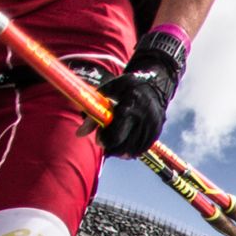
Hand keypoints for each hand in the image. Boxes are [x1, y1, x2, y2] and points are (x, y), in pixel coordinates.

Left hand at [92, 28, 186, 158]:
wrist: (154, 84)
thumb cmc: (126, 86)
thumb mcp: (107, 92)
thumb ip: (93, 113)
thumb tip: (79, 134)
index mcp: (130, 106)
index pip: (116, 134)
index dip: (105, 140)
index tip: (98, 139)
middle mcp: (144, 118)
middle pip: (124, 146)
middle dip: (111, 147)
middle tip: (104, 141)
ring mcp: (152, 127)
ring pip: (133, 150)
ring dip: (121, 150)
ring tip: (114, 142)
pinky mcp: (156, 132)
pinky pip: (142, 149)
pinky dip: (131, 149)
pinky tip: (125, 143)